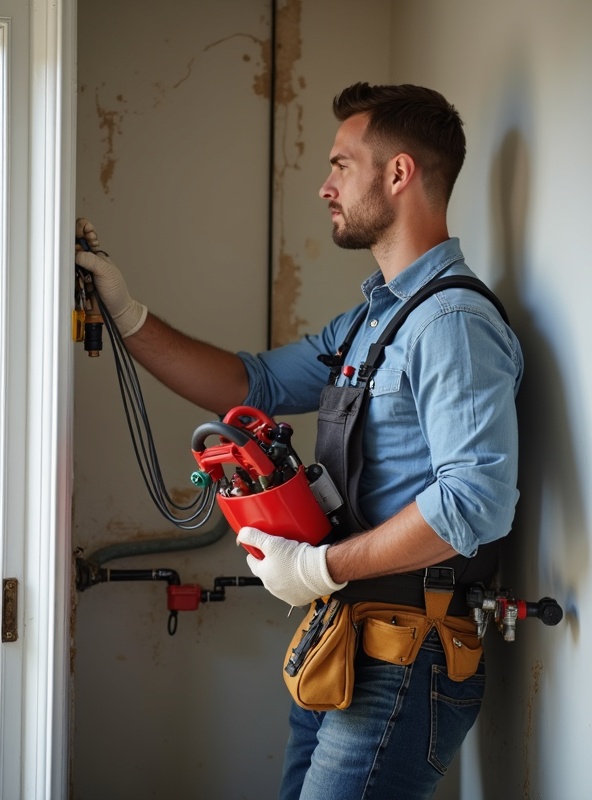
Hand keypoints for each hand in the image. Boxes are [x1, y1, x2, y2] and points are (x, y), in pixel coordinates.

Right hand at [75, 218, 146, 337]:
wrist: (115, 310)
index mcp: (95, 253)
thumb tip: (76, 254)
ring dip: (68, 262)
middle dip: (71, 244)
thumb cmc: (116, 291)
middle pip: (70, 244)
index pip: (84, 232)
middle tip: (76, 250)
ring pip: (64, 260)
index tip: (83, 231)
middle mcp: (84, 259)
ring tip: (78, 268)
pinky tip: (72, 276)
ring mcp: (77, 271)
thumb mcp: (106, 271)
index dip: (81, 227)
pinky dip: (65, 275)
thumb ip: (91, 260)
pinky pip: (64, 275)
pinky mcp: (72, 282)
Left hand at [237, 527, 347, 606]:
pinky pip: (293, 588)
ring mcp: (285, 595)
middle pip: (266, 571)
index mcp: (263, 574)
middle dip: (270, 562)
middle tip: (280, 552)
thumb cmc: (297, 559)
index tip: (259, 548)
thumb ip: (254, 537)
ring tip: (292, 561)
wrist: (320, 571)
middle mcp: (272, 587)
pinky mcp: (298, 598)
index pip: (252, 562)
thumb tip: (242, 534)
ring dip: (282, 572)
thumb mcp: (272, 542)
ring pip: (279, 580)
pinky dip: (294, 582)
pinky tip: (299, 572)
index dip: (255, 552)